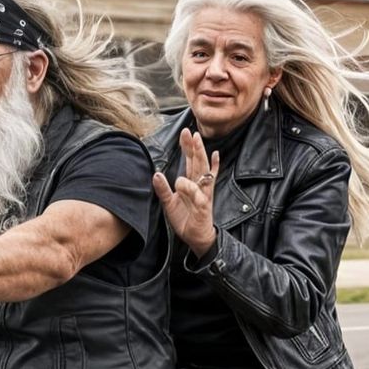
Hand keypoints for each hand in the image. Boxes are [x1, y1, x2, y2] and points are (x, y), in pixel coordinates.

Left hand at [152, 128, 219, 256]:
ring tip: (197, 143)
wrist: (196, 237)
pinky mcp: (203, 205)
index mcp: (192, 183)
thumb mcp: (169, 203)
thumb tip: (156, 174)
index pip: (190, 162)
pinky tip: (212, 164)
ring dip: (200, 156)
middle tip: (190, 131)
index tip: (185, 133)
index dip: (188, 147)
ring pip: (202, 172)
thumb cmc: (186, 218)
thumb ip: (163, 189)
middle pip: (197, 162)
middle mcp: (200, 185)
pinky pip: (200, 193)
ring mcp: (203, 194)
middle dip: (194, 146)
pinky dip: (200, 183)